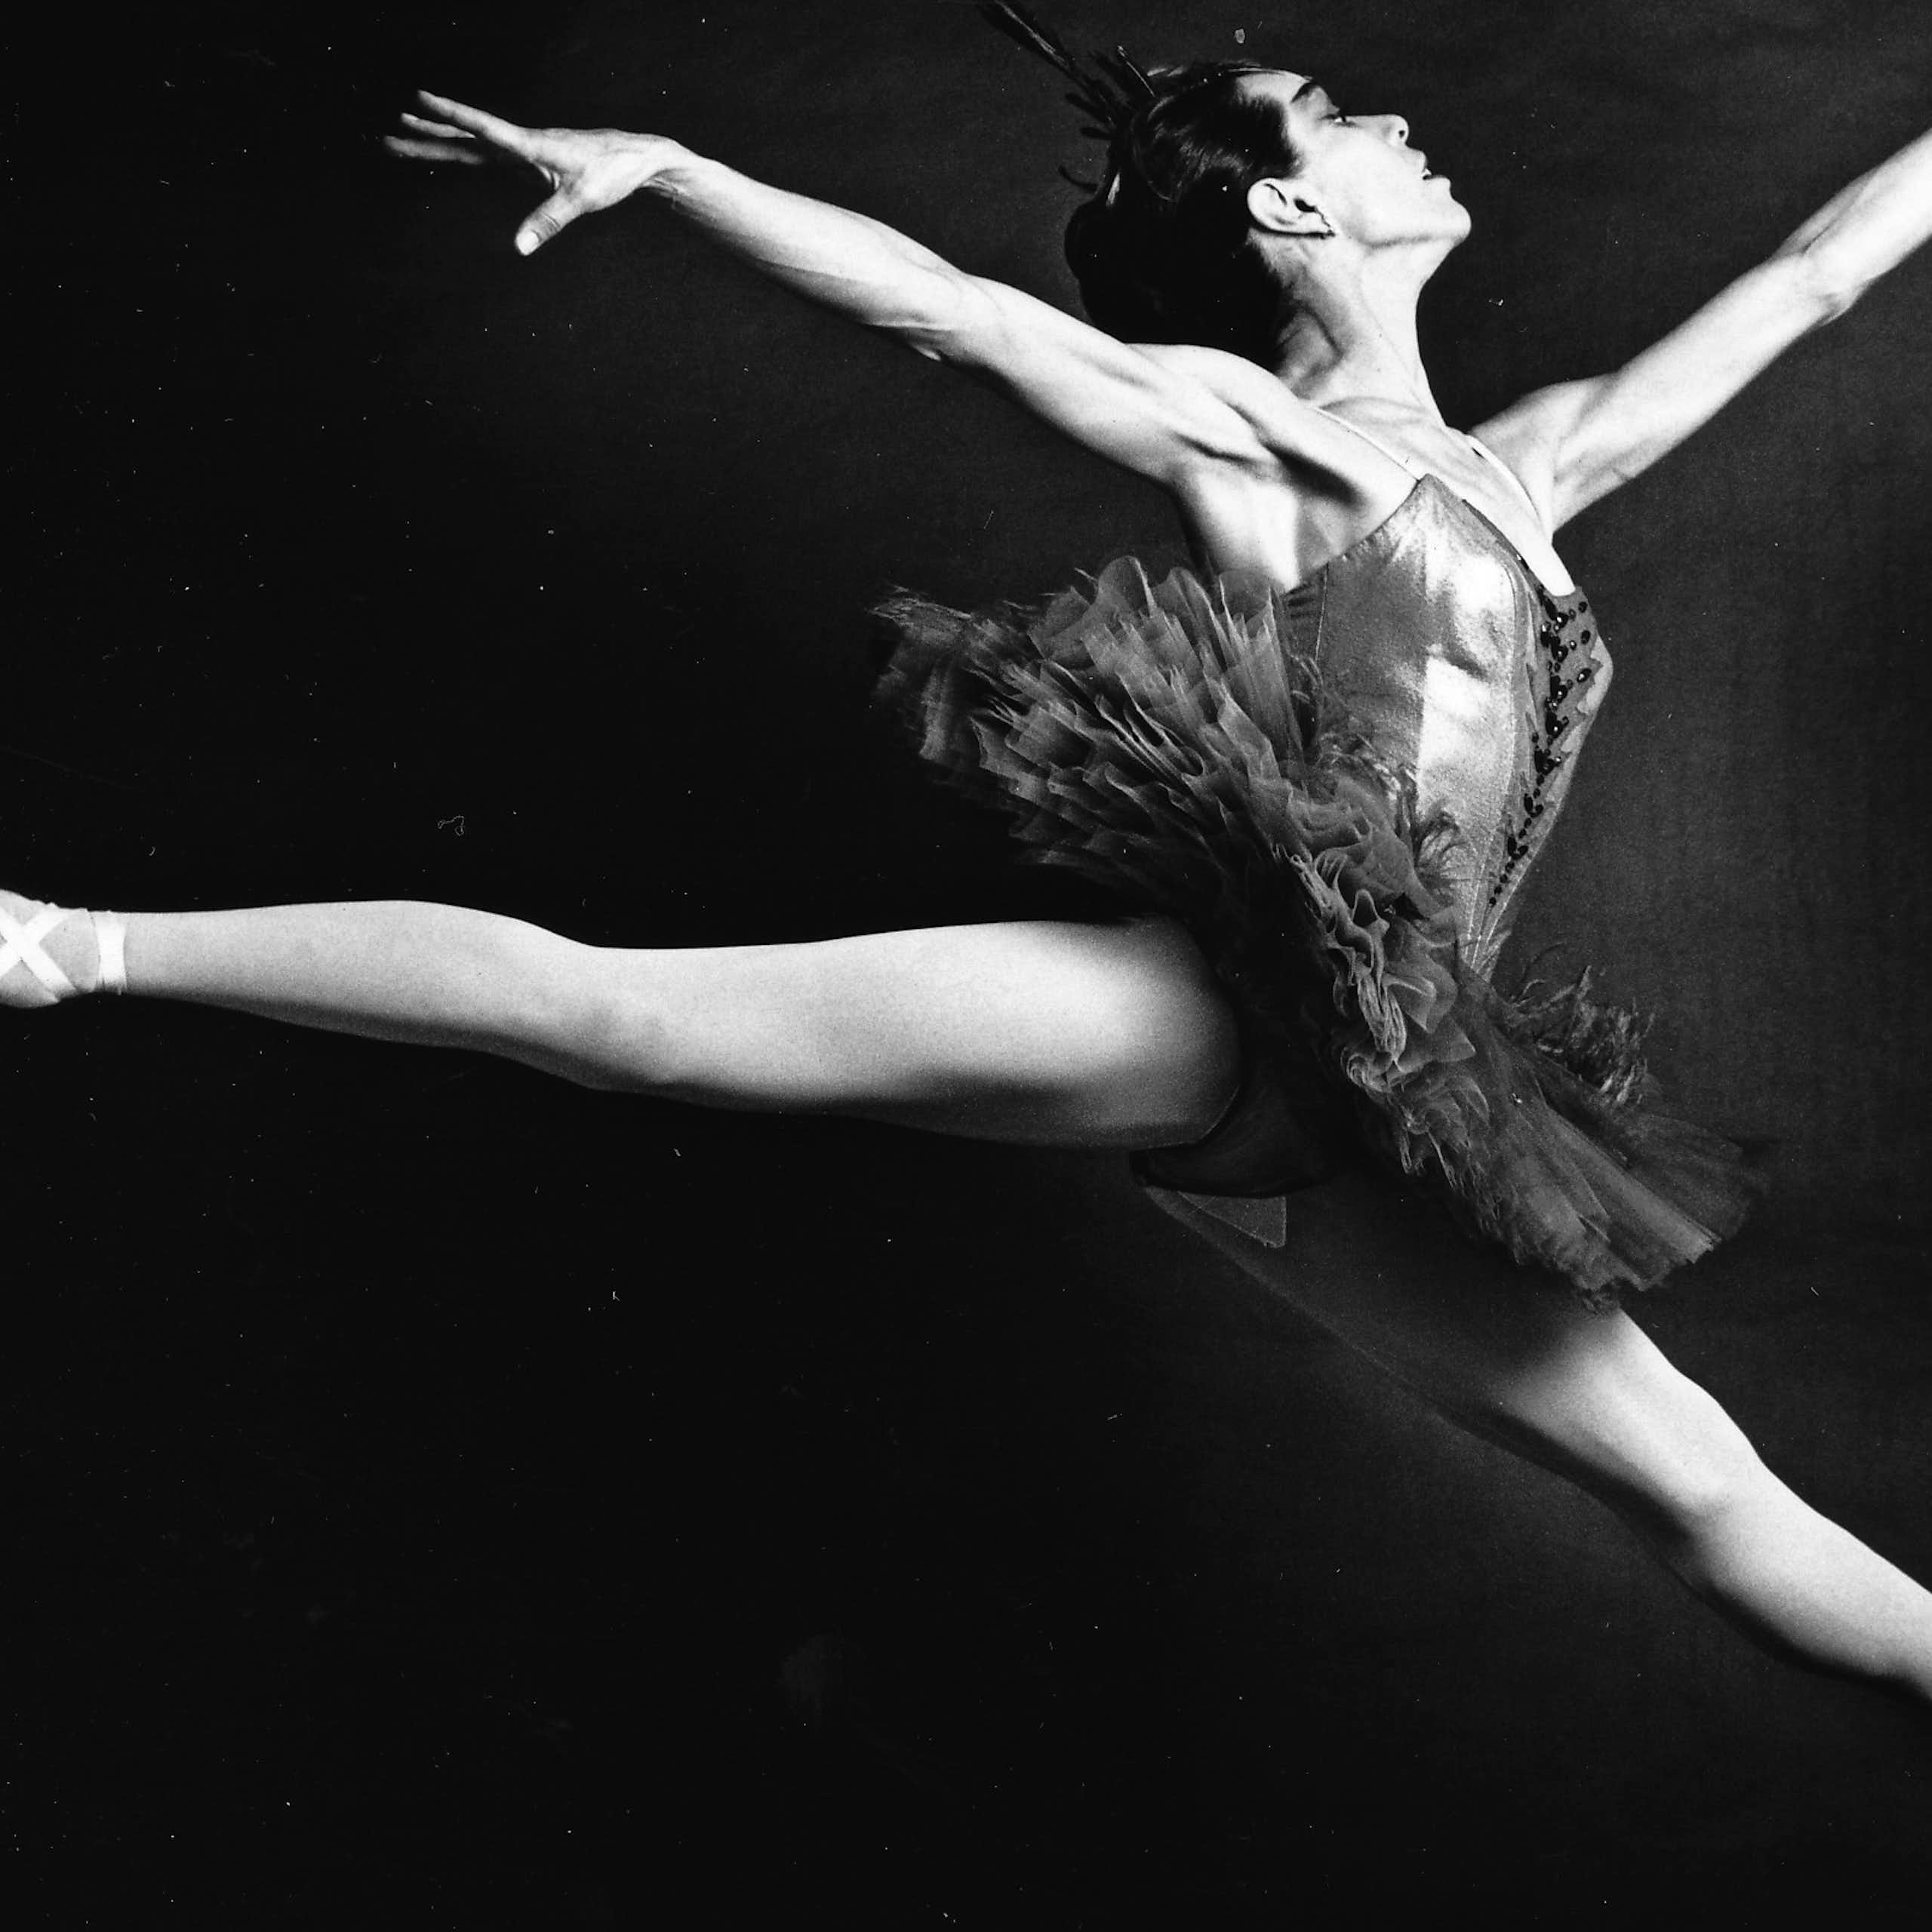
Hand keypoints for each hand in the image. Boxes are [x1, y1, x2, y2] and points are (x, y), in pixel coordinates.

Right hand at [385, 91, 679, 254]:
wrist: (634, 159)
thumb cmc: (611, 173)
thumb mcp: (581, 200)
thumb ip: (548, 222)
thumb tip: (518, 248)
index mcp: (530, 145)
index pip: (483, 128)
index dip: (451, 115)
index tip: (419, 99)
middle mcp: (521, 144)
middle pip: (465, 140)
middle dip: (427, 137)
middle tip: (389, 133)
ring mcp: (522, 152)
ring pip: (472, 145)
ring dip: (439, 141)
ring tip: (405, 132)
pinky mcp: (529, 162)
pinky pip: (487, 157)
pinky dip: (464, 152)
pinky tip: (451, 151)